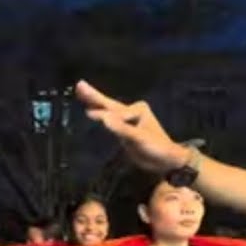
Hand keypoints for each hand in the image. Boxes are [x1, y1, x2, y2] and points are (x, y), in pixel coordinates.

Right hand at [76, 80, 190, 173]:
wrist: (166, 160)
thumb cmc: (157, 147)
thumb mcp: (139, 138)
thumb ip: (122, 128)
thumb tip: (103, 117)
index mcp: (138, 109)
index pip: (118, 113)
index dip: (112, 122)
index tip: (111, 129)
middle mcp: (132, 111)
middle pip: (109, 104)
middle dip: (94, 96)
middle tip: (79, 84)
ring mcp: (127, 120)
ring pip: (107, 110)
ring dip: (95, 102)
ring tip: (80, 92)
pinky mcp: (123, 129)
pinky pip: (109, 120)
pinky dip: (99, 114)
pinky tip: (91, 110)